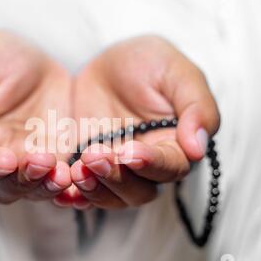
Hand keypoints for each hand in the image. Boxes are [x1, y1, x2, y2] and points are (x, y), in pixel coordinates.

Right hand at [0, 31, 71, 203]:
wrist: (41, 59)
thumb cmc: (1, 59)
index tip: (4, 160)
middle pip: (4, 185)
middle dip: (22, 179)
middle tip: (41, 162)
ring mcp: (30, 160)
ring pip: (33, 188)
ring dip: (46, 185)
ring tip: (62, 173)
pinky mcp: (58, 159)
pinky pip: (62, 179)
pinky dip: (70, 182)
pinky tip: (78, 173)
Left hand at [70, 36, 219, 208]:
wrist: (106, 65)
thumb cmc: (149, 63)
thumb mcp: (176, 71)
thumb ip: (196, 105)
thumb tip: (198, 147)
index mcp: (175, 146)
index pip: (170, 167)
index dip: (152, 163)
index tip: (131, 152)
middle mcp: (147, 166)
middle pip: (139, 190)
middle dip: (117, 177)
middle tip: (94, 155)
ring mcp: (116, 170)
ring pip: (111, 197)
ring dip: (95, 189)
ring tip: (77, 170)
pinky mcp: (88, 169)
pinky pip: (82, 192)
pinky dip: (73, 194)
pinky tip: (62, 188)